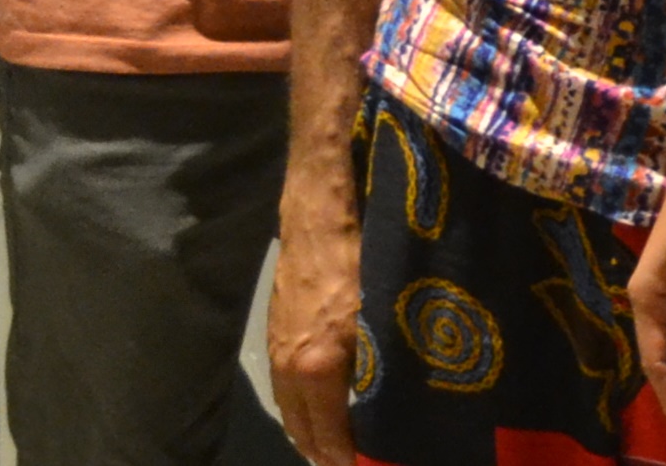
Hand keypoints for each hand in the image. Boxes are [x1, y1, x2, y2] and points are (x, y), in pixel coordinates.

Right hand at [270, 202, 367, 465]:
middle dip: (323, 454)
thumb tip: (391, 404)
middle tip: (348, 464)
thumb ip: (380, 365)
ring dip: (308, 435)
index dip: (345, 457)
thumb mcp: (379, 319)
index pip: (328, 433)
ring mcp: (277, 353)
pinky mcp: (274, 337)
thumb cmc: (358, 265)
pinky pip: (283, 390)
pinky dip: (298, 410)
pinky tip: (316, 410)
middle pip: (301, 430)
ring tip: (333, 449)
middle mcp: (290, 368)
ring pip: (288, 411)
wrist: (317, 222)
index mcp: (318, 368)